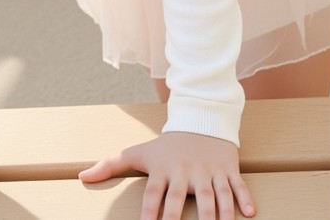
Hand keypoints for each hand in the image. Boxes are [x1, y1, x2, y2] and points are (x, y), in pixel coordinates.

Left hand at [79, 132, 255, 219]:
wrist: (200, 119)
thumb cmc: (166, 145)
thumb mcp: (137, 152)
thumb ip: (110, 165)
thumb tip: (81, 177)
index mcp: (164, 170)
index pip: (154, 195)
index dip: (149, 212)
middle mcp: (186, 172)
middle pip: (182, 198)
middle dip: (179, 217)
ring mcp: (209, 171)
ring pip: (213, 195)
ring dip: (216, 213)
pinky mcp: (228, 170)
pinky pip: (237, 186)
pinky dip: (243, 198)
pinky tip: (248, 214)